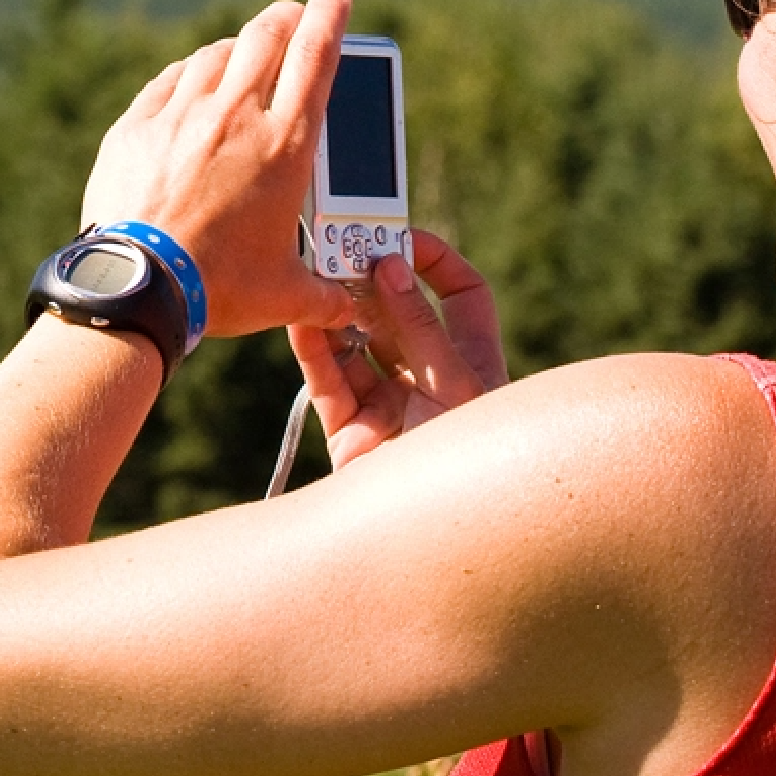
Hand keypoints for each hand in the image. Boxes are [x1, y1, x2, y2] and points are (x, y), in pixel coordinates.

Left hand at [79, 0, 357, 339]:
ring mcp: (181, 115)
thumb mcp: (284, 295)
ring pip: (215, 55)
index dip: (328, 17)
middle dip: (284, 16)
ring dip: (235, 48)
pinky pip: (168, 82)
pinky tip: (189, 83)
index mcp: (285, 146)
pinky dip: (187, 75)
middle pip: (266, 35)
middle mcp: (235, 115)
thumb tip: (345, 308)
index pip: (316, 57)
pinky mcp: (135, 127)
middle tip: (291, 15)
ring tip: (243, 56)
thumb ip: (322, 294)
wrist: (139, 286)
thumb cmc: (219, 289)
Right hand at [286, 233, 506, 468]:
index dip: (437, 263)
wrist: (436, 537)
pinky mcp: (349, 429)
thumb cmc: (471, 462)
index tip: (404, 237)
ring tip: (317, 278)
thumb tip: (391, 266)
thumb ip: (419, 324)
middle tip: (345, 249)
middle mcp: (430, 380)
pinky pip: (326, 379)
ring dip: (338, 312)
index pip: (462, 296)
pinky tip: (302, 319)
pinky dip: (313, 348)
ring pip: (357, 343)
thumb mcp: (455, 382)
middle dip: (373, 284)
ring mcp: (389, 404)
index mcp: (472, 363)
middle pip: (399, 316)